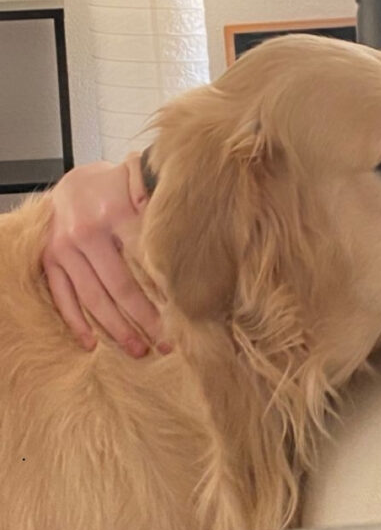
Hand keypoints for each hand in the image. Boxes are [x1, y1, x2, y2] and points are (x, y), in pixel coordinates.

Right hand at [42, 154, 163, 356]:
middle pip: (120, 286)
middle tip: (166, 343)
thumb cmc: (117, 187)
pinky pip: (62, 297)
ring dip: (116, 328)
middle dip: (145, 318)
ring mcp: (64, 249)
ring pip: (93, 298)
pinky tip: (92, 344)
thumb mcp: (139, 182)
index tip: (182, 313)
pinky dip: (76, 322)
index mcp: (114, 213)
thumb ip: (157, 197)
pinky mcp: (49, 260)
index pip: (144, 259)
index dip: (164, 288)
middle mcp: (86, 234)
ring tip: (138, 349)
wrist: (73, 180)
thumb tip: (178, 217)